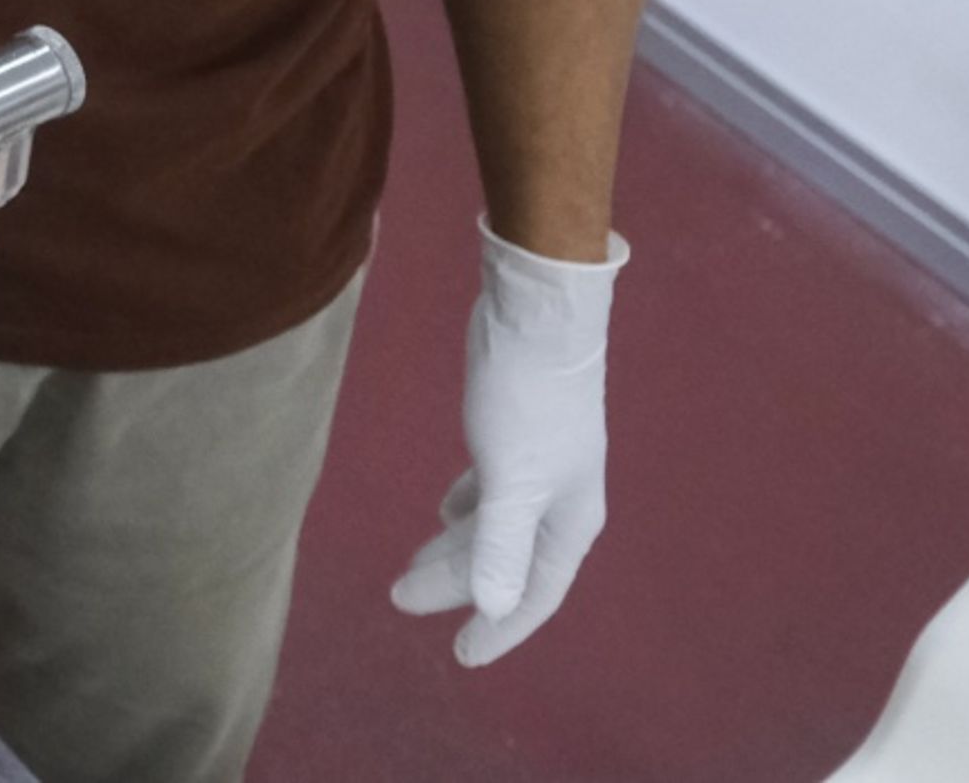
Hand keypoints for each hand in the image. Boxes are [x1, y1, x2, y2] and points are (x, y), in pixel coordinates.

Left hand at [391, 225, 625, 664]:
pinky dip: (466, 509)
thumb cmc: (528, 397)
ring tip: (410, 568)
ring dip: (456, 550)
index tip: (461, 655)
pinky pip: (490, 490)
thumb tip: (496, 608)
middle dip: (457, 585)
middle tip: (400, 598)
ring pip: (494, 526)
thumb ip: (502, 543)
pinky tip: (443, 512)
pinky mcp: (515, 433)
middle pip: (506, 562)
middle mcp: (560, 501)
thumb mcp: (512, 477)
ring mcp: (540, 467)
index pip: (532, 594)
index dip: (499, 628)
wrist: (538, 313)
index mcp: (568, 521)